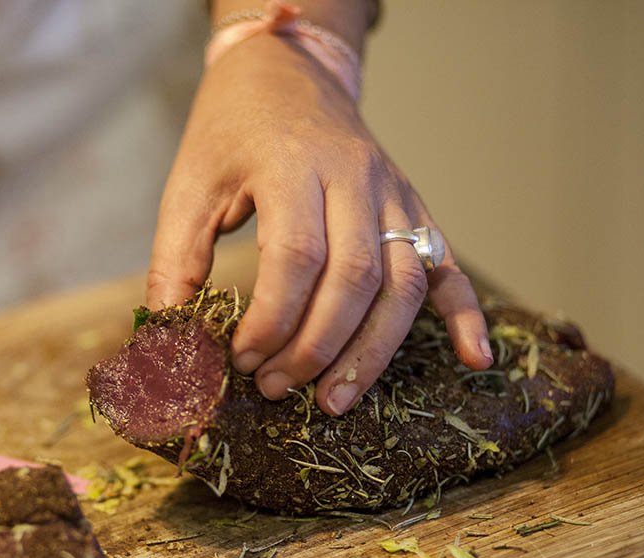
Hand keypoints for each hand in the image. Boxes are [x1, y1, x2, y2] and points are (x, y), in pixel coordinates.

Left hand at [148, 32, 491, 414]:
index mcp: (293, 164)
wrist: (283, 71)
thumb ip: (176, 259)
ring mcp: (393, 192)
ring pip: (403, 281)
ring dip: (373, 350)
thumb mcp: (188, 185)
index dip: (271, 318)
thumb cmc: (231, 132)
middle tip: (277, 388)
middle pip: (355, 277)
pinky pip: (447, 264)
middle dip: (317, 346)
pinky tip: (473, 358)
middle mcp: (355, 177)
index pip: (297, 255)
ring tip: (335, 400)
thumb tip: (170, 336)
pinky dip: (466, 313)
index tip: (240, 358)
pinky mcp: (413, 206)